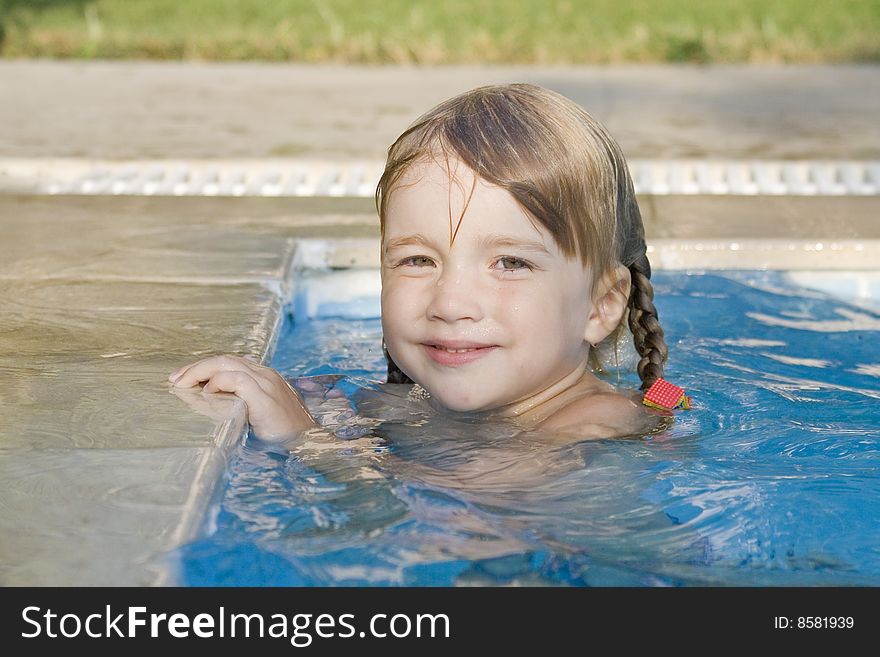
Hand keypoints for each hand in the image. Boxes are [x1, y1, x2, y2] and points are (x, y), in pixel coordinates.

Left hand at [169, 355, 315, 440]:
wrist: (309, 442)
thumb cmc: (285, 433)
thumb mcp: (262, 413)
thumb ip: (245, 403)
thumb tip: (219, 401)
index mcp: (265, 376)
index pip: (230, 362)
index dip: (205, 367)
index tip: (184, 378)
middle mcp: (266, 375)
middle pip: (225, 359)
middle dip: (196, 367)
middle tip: (175, 379)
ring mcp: (267, 383)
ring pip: (227, 364)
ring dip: (200, 371)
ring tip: (183, 384)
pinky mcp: (264, 397)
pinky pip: (237, 380)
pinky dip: (218, 383)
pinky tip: (208, 394)